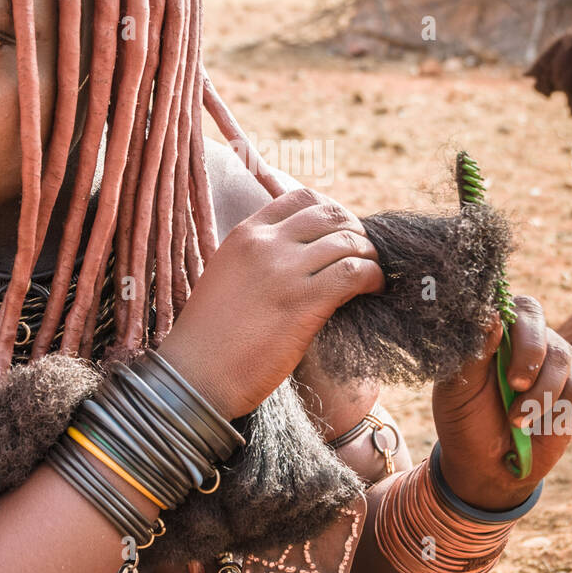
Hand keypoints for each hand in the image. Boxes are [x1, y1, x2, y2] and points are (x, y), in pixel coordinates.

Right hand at [156, 187, 384, 418]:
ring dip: (369, 256)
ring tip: (372, 276)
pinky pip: (354, 271)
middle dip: (355, 231)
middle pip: (331, 214)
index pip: (301, 198)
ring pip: (348, 241)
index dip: (331, 212)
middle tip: (363, 255)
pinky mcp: (304, 301)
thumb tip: (300, 254)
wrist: (197, 374)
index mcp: (245, 234)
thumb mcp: (227, 276)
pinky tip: (374, 290)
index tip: (341, 233)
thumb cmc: (210, 337)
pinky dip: (373, 277)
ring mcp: (285, 270)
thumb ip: (258, 257)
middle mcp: (265, 243)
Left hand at [431, 295, 571, 510]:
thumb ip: (473, 350)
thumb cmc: (466, 418)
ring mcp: (555, 359)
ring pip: (560, 359)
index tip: (498, 345)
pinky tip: (536, 425)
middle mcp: (528, 337)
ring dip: (537, 396)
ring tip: (515, 421)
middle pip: (538, 324)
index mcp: (496, 330)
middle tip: (514, 385)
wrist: (487, 464)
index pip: (512, 305)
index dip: (511, 321)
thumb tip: (492, 315)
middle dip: (528, 356)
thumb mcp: (457, 387)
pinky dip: (554, 410)